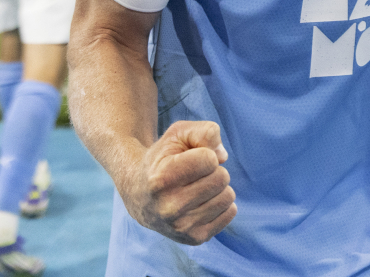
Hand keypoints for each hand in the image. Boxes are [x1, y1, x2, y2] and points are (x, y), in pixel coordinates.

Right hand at [122, 121, 235, 245]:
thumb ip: (205, 132)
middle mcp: (170, 207)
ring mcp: (182, 227)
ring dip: (217, 187)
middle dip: (213, 170)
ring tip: (197, 187)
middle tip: (194, 174)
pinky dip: (221, 203)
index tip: (190, 159)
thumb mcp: (177, 135)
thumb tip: (223, 156)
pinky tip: (202, 201)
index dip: (205, 154)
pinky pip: (230, 213)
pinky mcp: (195, 238)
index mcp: (162, 179)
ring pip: (228, 196)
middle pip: (221, 178)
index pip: (210, 159)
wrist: (139, 194)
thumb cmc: (163, 159)